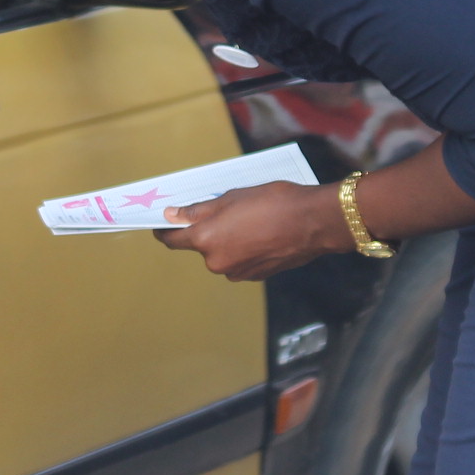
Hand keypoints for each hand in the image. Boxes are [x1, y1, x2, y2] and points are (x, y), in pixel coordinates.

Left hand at [156, 181, 353, 281]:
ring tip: (249, 220)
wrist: (313, 223)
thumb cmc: (272, 202)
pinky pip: (239, 261)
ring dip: (228, 240)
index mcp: (206, 239)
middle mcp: (216, 262)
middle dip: (207, 230)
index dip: (165, 230)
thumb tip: (173, 216)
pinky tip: (260, 233)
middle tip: (224, 211)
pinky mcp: (254, 276)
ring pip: (222, 254)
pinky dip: (243, 249)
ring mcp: (236, 272)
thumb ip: (198, 211)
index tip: (161, 223)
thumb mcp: (230, 197)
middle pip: (201, 246)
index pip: (173, 240)